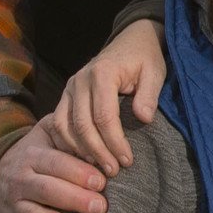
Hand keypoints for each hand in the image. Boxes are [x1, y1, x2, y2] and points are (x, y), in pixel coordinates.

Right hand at [0, 119, 107, 212]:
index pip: (56, 163)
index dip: (79, 172)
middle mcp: (20, 180)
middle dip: (74, 199)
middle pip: (47, 190)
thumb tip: (100, 144)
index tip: (102, 182)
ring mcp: (13, 205)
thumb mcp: (48, 132)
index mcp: (32, 156)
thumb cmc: (38, 150)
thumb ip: (70, 132)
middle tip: (101, 208)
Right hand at [43, 19, 165, 174]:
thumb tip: (144, 118)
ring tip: (97, 168)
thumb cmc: (144, 59)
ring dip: (79, 150)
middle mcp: (80, 80)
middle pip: (82, 125)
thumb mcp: (155, 72)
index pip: (104, 116)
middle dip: (97, 152)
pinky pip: (58, 123)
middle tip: (113, 171)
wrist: (129, 42)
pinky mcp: (66, 95)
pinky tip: (82, 158)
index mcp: (102, 73)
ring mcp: (70, 88)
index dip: (115, 142)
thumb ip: (149, 94)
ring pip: (64, 126)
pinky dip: (67, 143)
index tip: (127, 160)